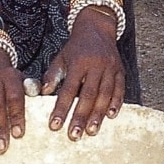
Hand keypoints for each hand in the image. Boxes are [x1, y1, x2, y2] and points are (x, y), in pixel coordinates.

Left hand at [42, 7, 125, 140]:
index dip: (61, 108)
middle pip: (88, 95)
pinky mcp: (120, 70)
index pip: (68, 89)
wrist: (97, 28)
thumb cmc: (75, 48)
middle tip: (74, 135)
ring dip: (98, 115)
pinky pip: (120, 89)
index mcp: (78, 63)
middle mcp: (95, 65)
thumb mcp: (61, 58)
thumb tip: (42, 94)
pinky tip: (111, 116)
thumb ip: (52, 75)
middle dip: (81, 117)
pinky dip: (116, 103)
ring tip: (92, 131)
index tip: (54, 125)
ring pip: (105, 94)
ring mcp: (110, 68)